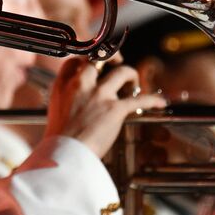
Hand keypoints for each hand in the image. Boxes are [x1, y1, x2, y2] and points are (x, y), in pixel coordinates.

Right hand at [44, 58, 164, 159]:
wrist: (63, 155)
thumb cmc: (58, 141)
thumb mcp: (55, 112)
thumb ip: (66, 100)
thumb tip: (74, 102)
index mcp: (63, 85)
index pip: (76, 61)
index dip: (88, 61)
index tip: (96, 66)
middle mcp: (81, 85)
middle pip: (99, 59)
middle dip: (112, 59)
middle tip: (117, 65)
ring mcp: (99, 95)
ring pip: (122, 72)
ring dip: (131, 75)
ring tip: (134, 85)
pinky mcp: (114, 109)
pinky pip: (139, 100)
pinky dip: (152, 100)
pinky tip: (160, 102)